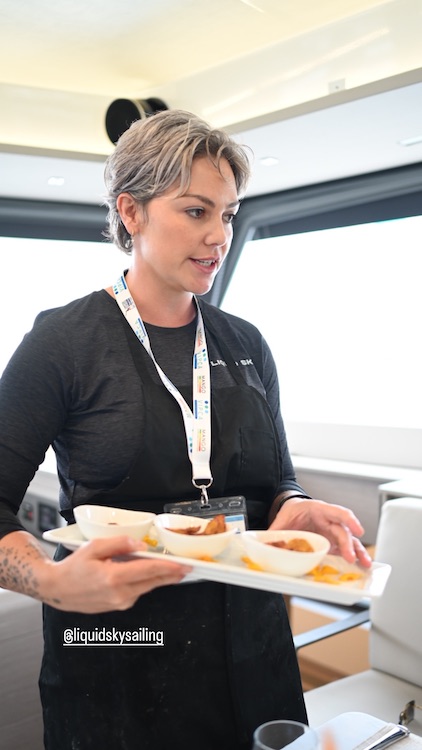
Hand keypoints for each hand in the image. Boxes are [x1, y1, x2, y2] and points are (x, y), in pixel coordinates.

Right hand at [44, 535, 191, 612]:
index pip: (149, 571)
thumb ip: (119, 543)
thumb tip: (140, 546)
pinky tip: (147, 575)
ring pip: (147, 588)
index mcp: (113, 578)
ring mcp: (119, 602)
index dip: (169, 567)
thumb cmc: (73, 568)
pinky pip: (137, 592)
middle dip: (172, 575)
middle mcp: (119, 594)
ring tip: (174, 570)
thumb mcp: (94, 547)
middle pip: (153, 582)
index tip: (184, 565)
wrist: (58, 589)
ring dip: (160, 579)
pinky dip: (145, 583)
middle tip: (188, 568)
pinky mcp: (118, 606)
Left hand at [269, 497, 371, 567]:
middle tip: (350, 557)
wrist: (294, 510)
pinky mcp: (333, 542)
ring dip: (358, 552)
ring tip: (365, 564)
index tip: (357, 530)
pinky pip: (345, 549)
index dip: (348, 520)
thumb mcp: (281, 520)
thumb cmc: (291, 512)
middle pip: (343, 530)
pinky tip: (359, 566)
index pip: (337, 511)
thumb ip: (275, 532)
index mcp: (319, 509)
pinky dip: (353, 557)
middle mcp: (330, 520)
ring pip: (349, 540)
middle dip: (349, 544)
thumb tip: (264, 546)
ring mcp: (333, 531)